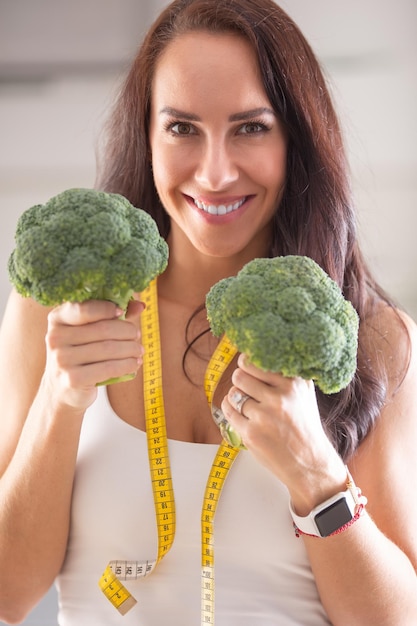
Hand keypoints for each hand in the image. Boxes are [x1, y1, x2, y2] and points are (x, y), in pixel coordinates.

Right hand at [42, 298, 143, 411]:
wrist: (62, 389)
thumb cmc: (80, 353)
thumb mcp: (88, 330)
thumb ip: (112, 315)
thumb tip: (140, 306)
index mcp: (57, 319)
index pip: (84, 308)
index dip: (107, 309)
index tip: (121, 312)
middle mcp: (55, 338)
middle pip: (103, 329)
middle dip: (127, 331)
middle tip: (137, 335)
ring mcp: (62, 360)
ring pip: (108, 349)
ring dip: (131, 349)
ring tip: (139, 350)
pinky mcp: (73, 379)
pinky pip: (108, 368)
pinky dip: (127, 364)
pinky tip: (135, 363)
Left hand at [221, 354, 346, 512]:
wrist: (310, 463)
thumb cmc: (303, 426)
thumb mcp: (304, 394)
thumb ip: (285, 374)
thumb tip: (255, 353)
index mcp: (294, 384)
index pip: (256, 361)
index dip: (247, 363)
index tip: (248, 369)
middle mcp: (281, 397)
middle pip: (240, 374)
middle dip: (240, 380)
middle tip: (247, 388)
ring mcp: (265, 416)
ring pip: (233, 392)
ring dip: (235, 397)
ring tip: (247, 404)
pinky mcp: (251, 433)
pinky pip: (228, 410)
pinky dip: (229, 409)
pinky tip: (240, 413)